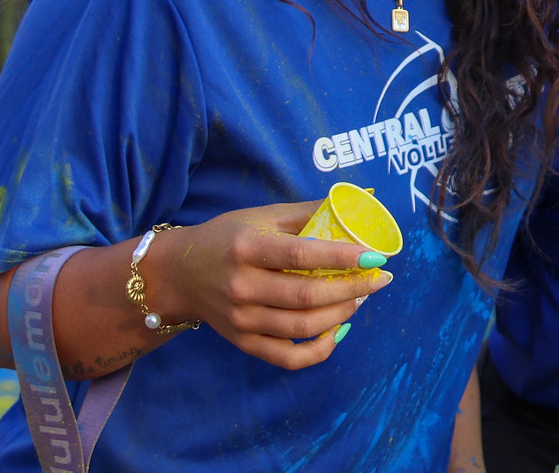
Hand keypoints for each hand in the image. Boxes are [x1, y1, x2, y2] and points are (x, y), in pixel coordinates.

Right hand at [146, 201, 392, 369]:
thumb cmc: (227, 238)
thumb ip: (307, 213)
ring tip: (361, 297)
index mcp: (247, 249)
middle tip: (379, 278)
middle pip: (307, 296)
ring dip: (342, 314)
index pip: (301, 255)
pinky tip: (339, 330)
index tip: (375, 255)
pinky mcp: (243, 342)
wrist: (178, 275)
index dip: (342, 257)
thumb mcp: (261, 217)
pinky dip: (319, 349)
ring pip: (302, 327)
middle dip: (353, 288)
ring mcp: (241, 320)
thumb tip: (358, 201)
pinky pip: (288, 357)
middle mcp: (242, 287)